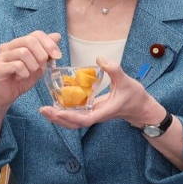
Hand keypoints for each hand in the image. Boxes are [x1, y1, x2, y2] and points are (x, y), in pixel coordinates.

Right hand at [0, 31, 61, 107]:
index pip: (36, 34)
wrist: (5, 95)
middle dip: (41, 55)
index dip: (49, 43)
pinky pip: (17, 66)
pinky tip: (20, 78)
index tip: (57, 56)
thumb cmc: (21, 79)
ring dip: (32, 66)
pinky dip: (24, 73)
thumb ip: (46, 51)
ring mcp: (0, 57)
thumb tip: (57, 36)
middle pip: (30, 40)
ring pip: (23, 52)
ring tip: (29, 74)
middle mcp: (7, 47)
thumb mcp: (38, 64)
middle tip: (42, 68)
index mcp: (17, 43)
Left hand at [39, 58, 159, 127]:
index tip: (57, 112)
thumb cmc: (135, 96)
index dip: (70, 117)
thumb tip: (100, 59)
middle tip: (42, 110)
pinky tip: (55, 105)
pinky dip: (63, 113)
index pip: (84, 119)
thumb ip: (114, 70)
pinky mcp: (91, 111)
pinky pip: (75, 115)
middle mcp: (95, 115)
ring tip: (44, 110)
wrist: (140, 107)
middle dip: (57, 119)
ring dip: (58, 117)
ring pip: (72, 122)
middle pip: (73, 124)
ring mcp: (92, 114)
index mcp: (103, 112)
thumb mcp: (126, 81)